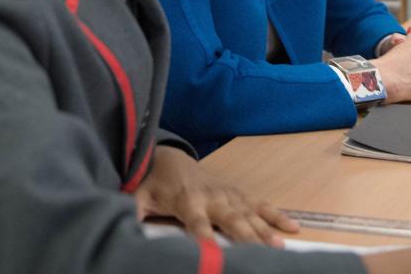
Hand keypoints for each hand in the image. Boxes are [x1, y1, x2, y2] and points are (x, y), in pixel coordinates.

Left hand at [133, 145, 298, 245]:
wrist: (169, 157)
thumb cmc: (153, 182)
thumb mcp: (137, 195)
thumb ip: (132, 211)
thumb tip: (117, 226)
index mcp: (187, 200)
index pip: (196, 222)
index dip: (204, 236)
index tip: (212, 251)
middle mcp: (212, 197)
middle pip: (232, 219)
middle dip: (247, 236)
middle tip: (264, 253)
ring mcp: (228, 194)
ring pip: (250, 214)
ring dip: (266, 229)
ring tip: (281, 246)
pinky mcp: (237, 194)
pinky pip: (260, 205)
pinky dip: (277, 216)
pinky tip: (293, 229)